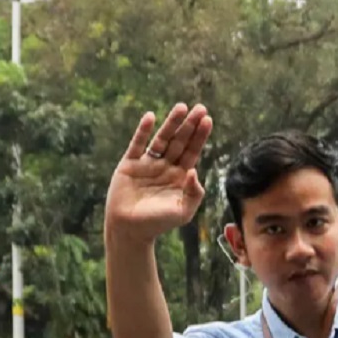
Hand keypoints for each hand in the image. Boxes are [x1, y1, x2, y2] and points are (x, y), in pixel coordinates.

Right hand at [105, 104, 212, 244]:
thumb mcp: (183, 211)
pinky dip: (143, 131)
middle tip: (201, 108)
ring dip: (171, 123)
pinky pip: (137, 144)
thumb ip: (194, 193)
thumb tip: (194, 171)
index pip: (193, 151)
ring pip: (162, 139)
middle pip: (180, 141)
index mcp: (180, 176)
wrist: (130, 230)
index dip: (200, 136)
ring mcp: (147, 164)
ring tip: (181, 107)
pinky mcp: (129, 164)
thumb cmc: (158, 223)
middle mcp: (166, 166)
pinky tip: (151, 117)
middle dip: (190, 125)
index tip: (208, 120)